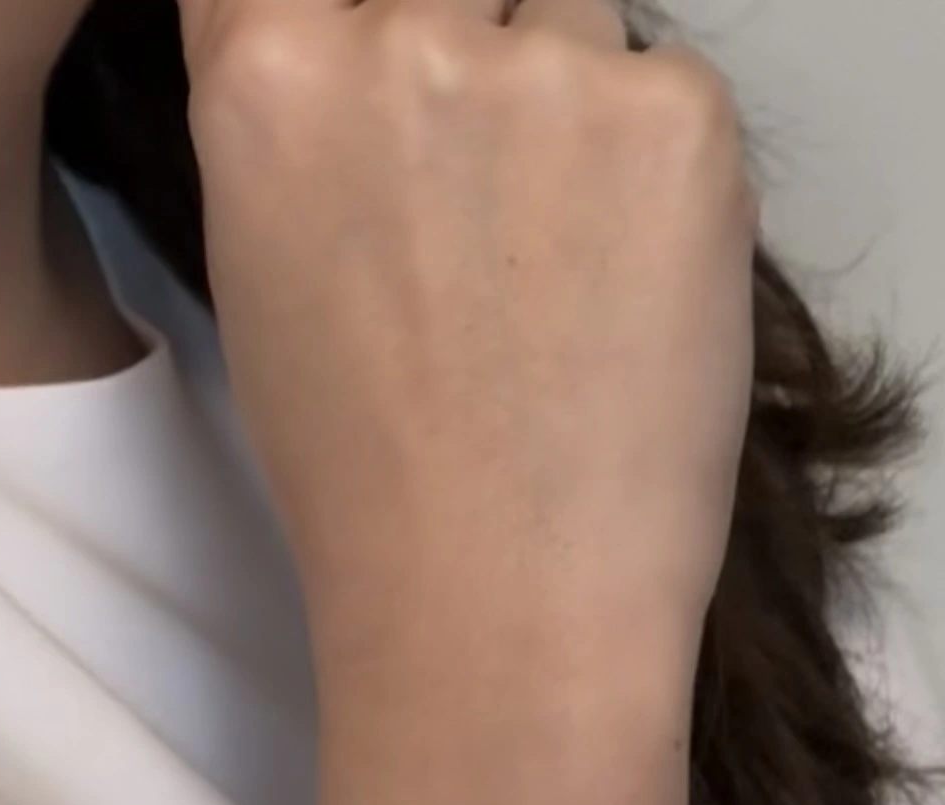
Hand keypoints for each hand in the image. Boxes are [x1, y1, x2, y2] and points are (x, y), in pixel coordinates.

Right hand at [176, 0, 758, 681]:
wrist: (501, 605)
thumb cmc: (369, 480)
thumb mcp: (264, 271)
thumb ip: (301, 121)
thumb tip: (357, 41)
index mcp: (265, 75)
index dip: (354, 15)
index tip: (382, 59)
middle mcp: (399, 38)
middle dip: (466, 39)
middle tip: (486, 200)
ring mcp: (548, 67)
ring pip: (568, 11)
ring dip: (567, 102)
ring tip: (553, 269)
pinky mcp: (681, 114)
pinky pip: (667, 88)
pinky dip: (658, 174)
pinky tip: (624, 298)